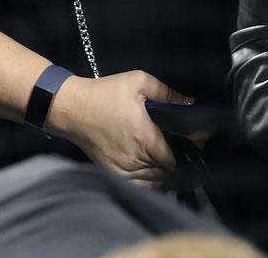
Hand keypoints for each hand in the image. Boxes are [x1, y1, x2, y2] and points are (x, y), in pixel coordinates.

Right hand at [44, 69, 191, 185]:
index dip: (189, 149)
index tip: (196, 138)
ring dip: (166, 170)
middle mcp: (135, 159)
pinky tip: (154, 167)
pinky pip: (139, 186)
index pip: (176, 158)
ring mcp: (122, 170)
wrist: (71, 108)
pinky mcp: (112, 173)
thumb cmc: (105, 93)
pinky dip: (150, 180)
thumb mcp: (138, 82)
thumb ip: (167, 93)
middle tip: (186, 143)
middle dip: (180, 159)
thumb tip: (190, 103)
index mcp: (144, 138)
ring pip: (155, 181)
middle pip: (168, 171)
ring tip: (171, 154)